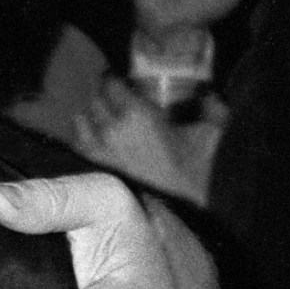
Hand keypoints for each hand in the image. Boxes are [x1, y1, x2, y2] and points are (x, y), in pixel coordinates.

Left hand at [71, 78, 225, 206]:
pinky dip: (84, 138)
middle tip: (118, 102)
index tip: (122, 82)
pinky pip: (77, 143)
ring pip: (81, 119)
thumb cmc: (199, 170)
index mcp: (137, 113)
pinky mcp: (95, 168)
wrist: (187, 208)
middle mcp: (112, 127)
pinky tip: (96, 141)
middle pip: (95, 99)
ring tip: (104, 121)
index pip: (110, 83)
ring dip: (92, 117)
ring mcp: (99, 149)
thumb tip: (209, 94)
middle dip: (105, 98)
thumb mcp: (211, 134)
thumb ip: (212, 108)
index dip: (115, 80)